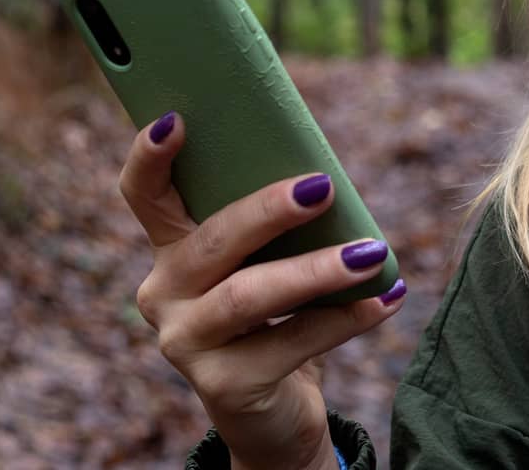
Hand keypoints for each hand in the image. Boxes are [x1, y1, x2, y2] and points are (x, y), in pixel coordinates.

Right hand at [119, 111, 406, 469]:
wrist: (275, 410)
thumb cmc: (278, 314)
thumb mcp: (270, 261)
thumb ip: (275, 224)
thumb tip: (323, 179)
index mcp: (172, 249)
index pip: (144, 195)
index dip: (150, 157)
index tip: (175, 119)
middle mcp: (163, 294)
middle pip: (211, 241)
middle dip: (267, 212)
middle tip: (321, 187)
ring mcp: (186, 343)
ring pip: (248, 296)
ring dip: (316, 271)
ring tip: (371, 253)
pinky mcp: (224, 387)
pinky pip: (290, 344)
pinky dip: (344, 319)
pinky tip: (384, 298)